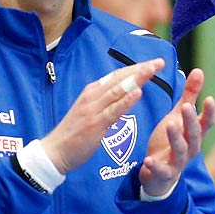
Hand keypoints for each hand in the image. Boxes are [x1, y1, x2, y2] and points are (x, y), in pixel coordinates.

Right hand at [40, 59, 162, 173]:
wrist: (54, 151)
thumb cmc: (75, 132)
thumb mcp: (90, 110)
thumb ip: (106, 101)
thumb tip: (123, 93)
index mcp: (93, 91)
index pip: (118, 75)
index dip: (136, 68)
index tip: (153, 63)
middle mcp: (93, 96)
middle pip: (120, 78)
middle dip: (141, 69)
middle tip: (159, 62)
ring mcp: (94, 109)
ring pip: (118, 90)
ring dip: (137, 78)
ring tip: (153, 69)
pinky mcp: (95, 124)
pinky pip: (113, 110)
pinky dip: (126, 100)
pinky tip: (138, 92)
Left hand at [138, 67, 214, 198]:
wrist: (160, 174)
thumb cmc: (171, 141)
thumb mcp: (179, 117)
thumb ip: (189, 96)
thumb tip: (199, 70)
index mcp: (194, 133)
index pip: (207, 122)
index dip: (210, 112)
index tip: (210, 98)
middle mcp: (190, 147)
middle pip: (194, 134)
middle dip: (191, 121)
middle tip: (186, 107)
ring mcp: (178, 160)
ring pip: (181, 150)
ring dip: (176, 138)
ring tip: (170, 125)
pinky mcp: (164, 172)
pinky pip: (162, 170)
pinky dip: (155, 166)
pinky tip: (148, 160)